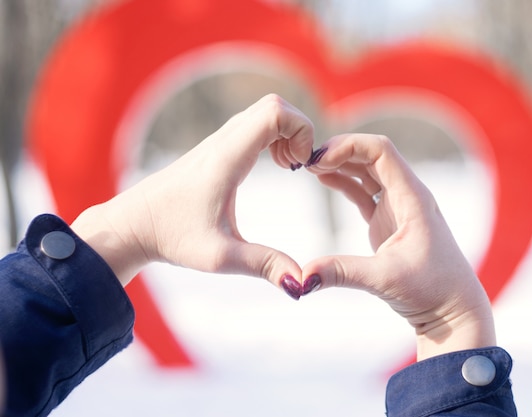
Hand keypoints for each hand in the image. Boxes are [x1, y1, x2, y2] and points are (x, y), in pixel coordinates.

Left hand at [71, 94, 312, 296]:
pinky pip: (255, 123)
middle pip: (274, 104)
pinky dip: (275, 136)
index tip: (301, 167)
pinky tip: (274, 166)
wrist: (133, 225)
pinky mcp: (217, 148)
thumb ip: (264, 266)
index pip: (275, 112)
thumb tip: (301, 284)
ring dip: (287, 133)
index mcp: (226, 159)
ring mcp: (219, 141)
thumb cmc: (171, 237)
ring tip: (289, 168)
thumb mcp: (220, 257)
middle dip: (299, 130)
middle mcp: (223, 141)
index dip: (301, 131)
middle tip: (299, 167)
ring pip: (265, 111)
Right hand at [303, 134, 495, 359]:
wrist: (452, 309)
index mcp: (412, 197)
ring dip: (340, 164)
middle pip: (371, 154)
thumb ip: (342, 272)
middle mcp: (406, 194)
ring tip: (309, 167)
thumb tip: (303, 276)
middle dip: (340, 151)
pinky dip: (344, 182)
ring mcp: (397, 206)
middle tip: (307, 161)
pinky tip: (324, 179)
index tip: (319, 160)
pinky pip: (364, 191)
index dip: (349, 146)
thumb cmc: (432, 290)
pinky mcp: (388, 221)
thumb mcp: (384, 279)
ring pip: (366, 171)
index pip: (381, 151)